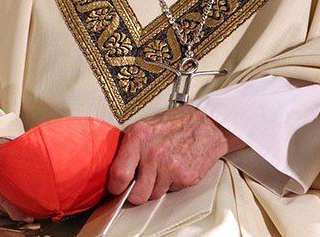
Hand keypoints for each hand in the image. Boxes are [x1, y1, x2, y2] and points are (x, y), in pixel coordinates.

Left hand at [107, 105, 244, 204]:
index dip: (115, 187)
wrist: (206, 124)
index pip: (119, 174)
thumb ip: (128, 147)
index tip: (115, 188)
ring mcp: (171, 167)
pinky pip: (170, 192)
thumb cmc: (174, 124)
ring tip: (159, 170)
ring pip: (153, 195)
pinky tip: (172, 170)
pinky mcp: (186, 178)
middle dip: (136, 193)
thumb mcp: (143, 126)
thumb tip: (113, 169)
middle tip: (137, 184)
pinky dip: (170, 185)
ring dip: (154, 187)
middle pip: (137, 195)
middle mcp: (154, 153)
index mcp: (138, 137)